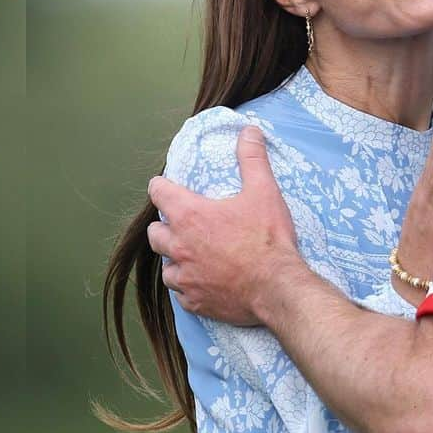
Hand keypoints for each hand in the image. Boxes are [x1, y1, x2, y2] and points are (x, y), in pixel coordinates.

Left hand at [147, 126, 300, 325]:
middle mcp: (178, 246)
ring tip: (195, 257)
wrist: (277, 288)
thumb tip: (249, 131)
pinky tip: (205, 282)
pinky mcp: (194, 301)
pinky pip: (180, 292)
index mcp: (189, 216)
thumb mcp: (263, 192)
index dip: (163, 187)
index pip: (157, 191)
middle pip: (154, 233)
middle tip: (187, 226)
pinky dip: (189, 286)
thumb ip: (252, 159)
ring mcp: (185, 277)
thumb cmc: (268, 240)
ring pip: (166, 266)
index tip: (171, 188)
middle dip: (166, 227)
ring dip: (176, 260)